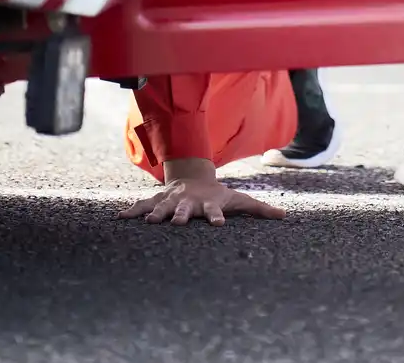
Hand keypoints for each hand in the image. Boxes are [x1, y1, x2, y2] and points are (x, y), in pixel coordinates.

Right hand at [117, 158, 285, 226]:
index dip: (217, 217)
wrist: (195, 178)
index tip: (219, 224)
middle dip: (181, 215)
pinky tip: (119, 217)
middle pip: (185, 209)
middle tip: (178, 223)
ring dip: (156, 213)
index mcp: (209, 204)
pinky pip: (143, 205)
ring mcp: (172, 200)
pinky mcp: (158, 201)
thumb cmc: (219, 196)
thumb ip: (259, 209)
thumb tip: (284, 216)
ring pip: (163, 207)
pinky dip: (131, 210)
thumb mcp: (239, 200)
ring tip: (149, 221)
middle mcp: (189, 202)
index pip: (215, 211)